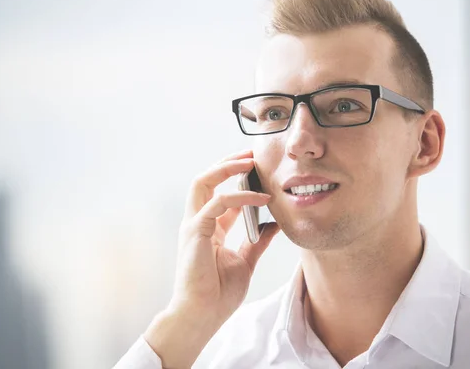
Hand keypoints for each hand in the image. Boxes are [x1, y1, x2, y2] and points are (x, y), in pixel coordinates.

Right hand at [144, 150, 279, 367]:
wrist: (202, 315)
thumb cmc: (219, 294)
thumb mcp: (246, 261)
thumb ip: (257, 241)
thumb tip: (275, 225)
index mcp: (209, 228)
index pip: (221, 193)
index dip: (239, 178)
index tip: (260, 168)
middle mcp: (199, 222)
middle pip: (207, 180)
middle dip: (228, 162)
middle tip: (252, 153)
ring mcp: (194, 225)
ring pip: (203, 182)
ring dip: (226, 168)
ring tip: (250, 161)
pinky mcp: (195, 232)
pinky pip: (217, 204)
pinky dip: (239, 196)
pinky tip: (260, 198)